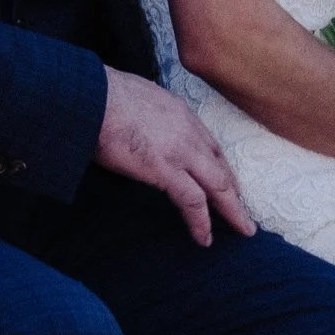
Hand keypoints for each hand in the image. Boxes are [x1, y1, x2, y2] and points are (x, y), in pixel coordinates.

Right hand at [95, 68, 254, 245]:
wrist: (90, 96)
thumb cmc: (101, 95)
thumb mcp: (136, 96)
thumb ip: (147, 114)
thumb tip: (140, 125)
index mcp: (180, 113)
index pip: (210, 145)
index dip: (220, 167)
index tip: (227, 183)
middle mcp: (188, 131)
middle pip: (221, 166)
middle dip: (235, 192)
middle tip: (244, 212)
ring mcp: (180, 151)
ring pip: (218, 185)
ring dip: (232, 210)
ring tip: (242, 230)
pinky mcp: (166, 169)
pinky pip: (193, 201)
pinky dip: (201, 222)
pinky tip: (204, 238)